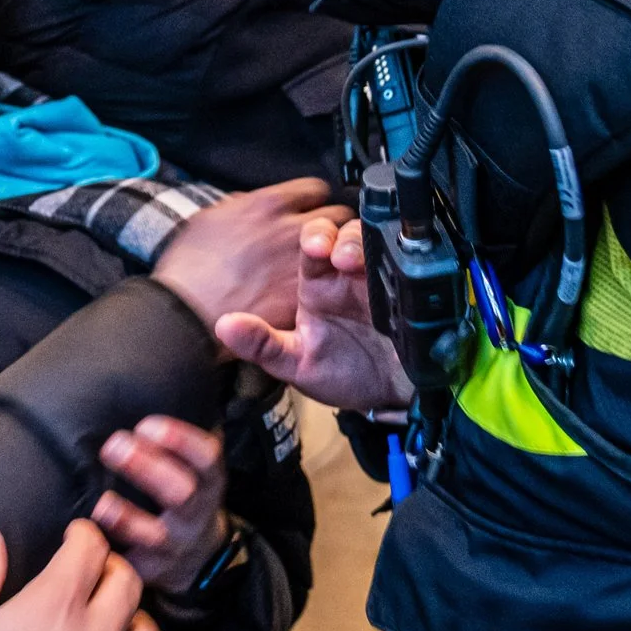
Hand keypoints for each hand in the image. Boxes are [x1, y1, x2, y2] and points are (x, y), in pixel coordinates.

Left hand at [92, 415, 227, 592]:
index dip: (179, 440)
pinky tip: (87, 540)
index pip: (205, 456)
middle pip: (180, 491)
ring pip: (154, 534)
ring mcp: (174, 544)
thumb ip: (178, 437)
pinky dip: (110, 554)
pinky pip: (131, 565)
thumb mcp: (195, 467)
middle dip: (147, 468)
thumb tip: (171, 382)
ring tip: (102, 502)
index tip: (146, 424)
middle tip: (113, 445)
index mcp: (207, 480)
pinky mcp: (151, 570)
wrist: (198, 557)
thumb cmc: (185, 494)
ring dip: (127, 518)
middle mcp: (194, 512)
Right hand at [152, 179, 345, 332]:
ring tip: (321, 267)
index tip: (306, 211)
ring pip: (342, 251)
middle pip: (337, 217)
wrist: (184, 314)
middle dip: (331, 227)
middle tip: (320, 240)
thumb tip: (250, 203)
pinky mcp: (302, 300)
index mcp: (268, 206)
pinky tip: (309, 295)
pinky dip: (325, 289)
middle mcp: (292, 230)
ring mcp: (302, 266)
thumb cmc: (187, 267)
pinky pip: (330, 286)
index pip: (314, 189)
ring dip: (335, 256)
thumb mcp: (208, 219)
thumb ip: (239, 207)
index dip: (311, 202)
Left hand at [218, 215, 412, 412]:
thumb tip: (223, 325)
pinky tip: (391, 271)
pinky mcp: (407, 289)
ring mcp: (380, 279)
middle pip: (344, 233)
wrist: (390, 398)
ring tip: (355, 262)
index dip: (313, 238)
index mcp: (318, 285)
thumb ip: (262, 345)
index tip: (314, 247)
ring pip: (374, 241)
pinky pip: (406, 264)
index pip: (312, 246)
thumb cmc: (341, 375)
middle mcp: (348, 275)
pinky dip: (399, 260)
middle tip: (336, 253)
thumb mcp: (296, 364)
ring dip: (364, 244)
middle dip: (340, 234)